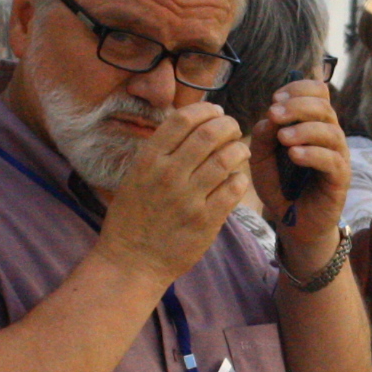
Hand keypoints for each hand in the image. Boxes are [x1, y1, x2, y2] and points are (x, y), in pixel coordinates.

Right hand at [93, 102, 248, 284]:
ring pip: (226, 159)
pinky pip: (233, 189)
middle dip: (228, 125)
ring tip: (239, 150)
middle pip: (209, 134)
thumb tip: (193, 125)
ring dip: (238, 149)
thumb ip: (161, 152)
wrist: (131, 262)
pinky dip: (240, 178)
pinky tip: (237, 179)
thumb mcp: (136, 176)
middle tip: (233, 129)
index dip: (206, 110)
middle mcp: (168, 175)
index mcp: (149, 160)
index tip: (216, 112)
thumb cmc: (133, 217)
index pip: (183, 119)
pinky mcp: (205, 221)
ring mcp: (188, 199)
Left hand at [252, 76, 352, 247]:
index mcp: (313, 123)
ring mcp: (338, 156)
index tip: (275, 99)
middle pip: (324, 107)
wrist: (292, 221)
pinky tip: (294, 155)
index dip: (298, 88)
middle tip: (274, 113)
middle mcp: (329, 135)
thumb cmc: (280, 186)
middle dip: (298, 105)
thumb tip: (269, 117)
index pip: (318, 92)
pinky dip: (312, 154)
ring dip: (305, 129)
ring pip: (330, 131)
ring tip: (282, 138)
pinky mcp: (341, 178)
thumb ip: (263, 137)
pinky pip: (332, 160)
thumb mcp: (261, 159)